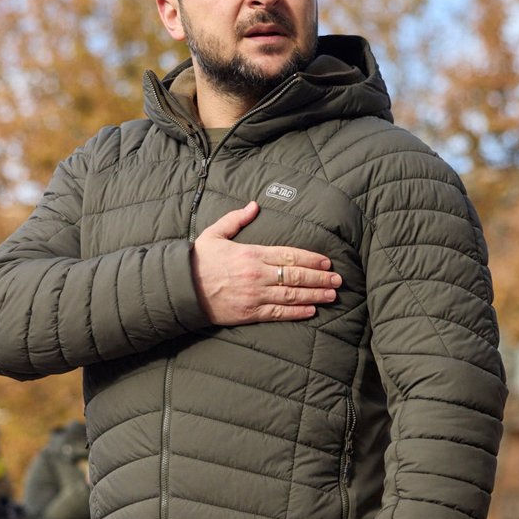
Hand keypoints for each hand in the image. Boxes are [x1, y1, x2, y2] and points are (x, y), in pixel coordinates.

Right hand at [190, 203, 339, 326]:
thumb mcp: (215, 233)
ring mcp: (254, 296)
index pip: (289, 254)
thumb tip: (254, 205)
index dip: (311, 259)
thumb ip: (237, 219)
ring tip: (331, 295)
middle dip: (319, 278)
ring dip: (315, 295)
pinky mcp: (249, 313)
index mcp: (251, 253)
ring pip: (292, 295)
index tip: (327, 262)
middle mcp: (257, 274)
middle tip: (338, 280)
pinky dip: (297, 312)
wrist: (181, 289)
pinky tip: (311, 310)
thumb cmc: (197, 260)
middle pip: (295, 275)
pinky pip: (278, 314)